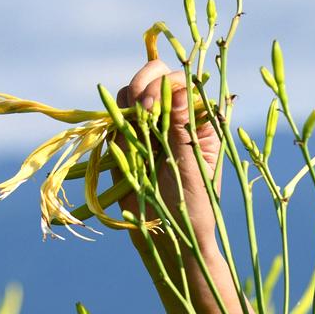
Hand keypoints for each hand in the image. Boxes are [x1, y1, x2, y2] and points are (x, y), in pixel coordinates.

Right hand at [114, 58, 222, 251]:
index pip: (183, 82)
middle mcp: (175, 117)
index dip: (165, 84)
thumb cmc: (192, 208)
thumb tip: (178, 89)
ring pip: (131, 92)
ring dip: (127, 102)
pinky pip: (116, 116)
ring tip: (132, 129)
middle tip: (139, 109)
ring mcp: (150, 126)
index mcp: (200, 121)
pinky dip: (114, 120)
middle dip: (143, 84)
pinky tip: (121, 140)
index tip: (153, 105)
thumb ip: (184, 129)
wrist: (168, 237)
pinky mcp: (127, 139)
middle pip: (155, 76)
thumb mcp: (193, 169)